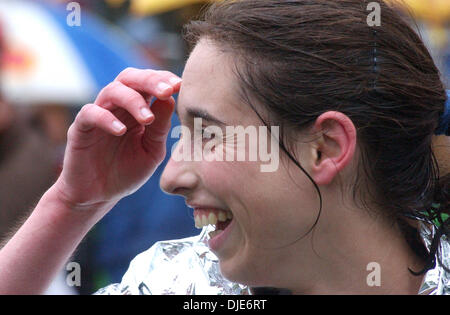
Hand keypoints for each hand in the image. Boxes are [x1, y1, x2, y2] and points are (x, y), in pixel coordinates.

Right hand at [53, 68, 180, 210]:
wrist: (99, 196)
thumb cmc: (127, 171)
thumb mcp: (152, 151)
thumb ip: (160, 128)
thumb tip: (170, 100)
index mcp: (137, 108)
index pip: (149, 84)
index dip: (164, 79)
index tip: (181, 85)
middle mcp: (117, 107)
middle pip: (130, 78)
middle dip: (150, 80)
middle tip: (167, 91)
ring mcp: (98, 115)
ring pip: (112, 91)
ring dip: (132, 100)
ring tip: (147, 118)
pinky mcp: (80, 128)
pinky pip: (90, 113)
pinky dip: (106, 118)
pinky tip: (121, 130)